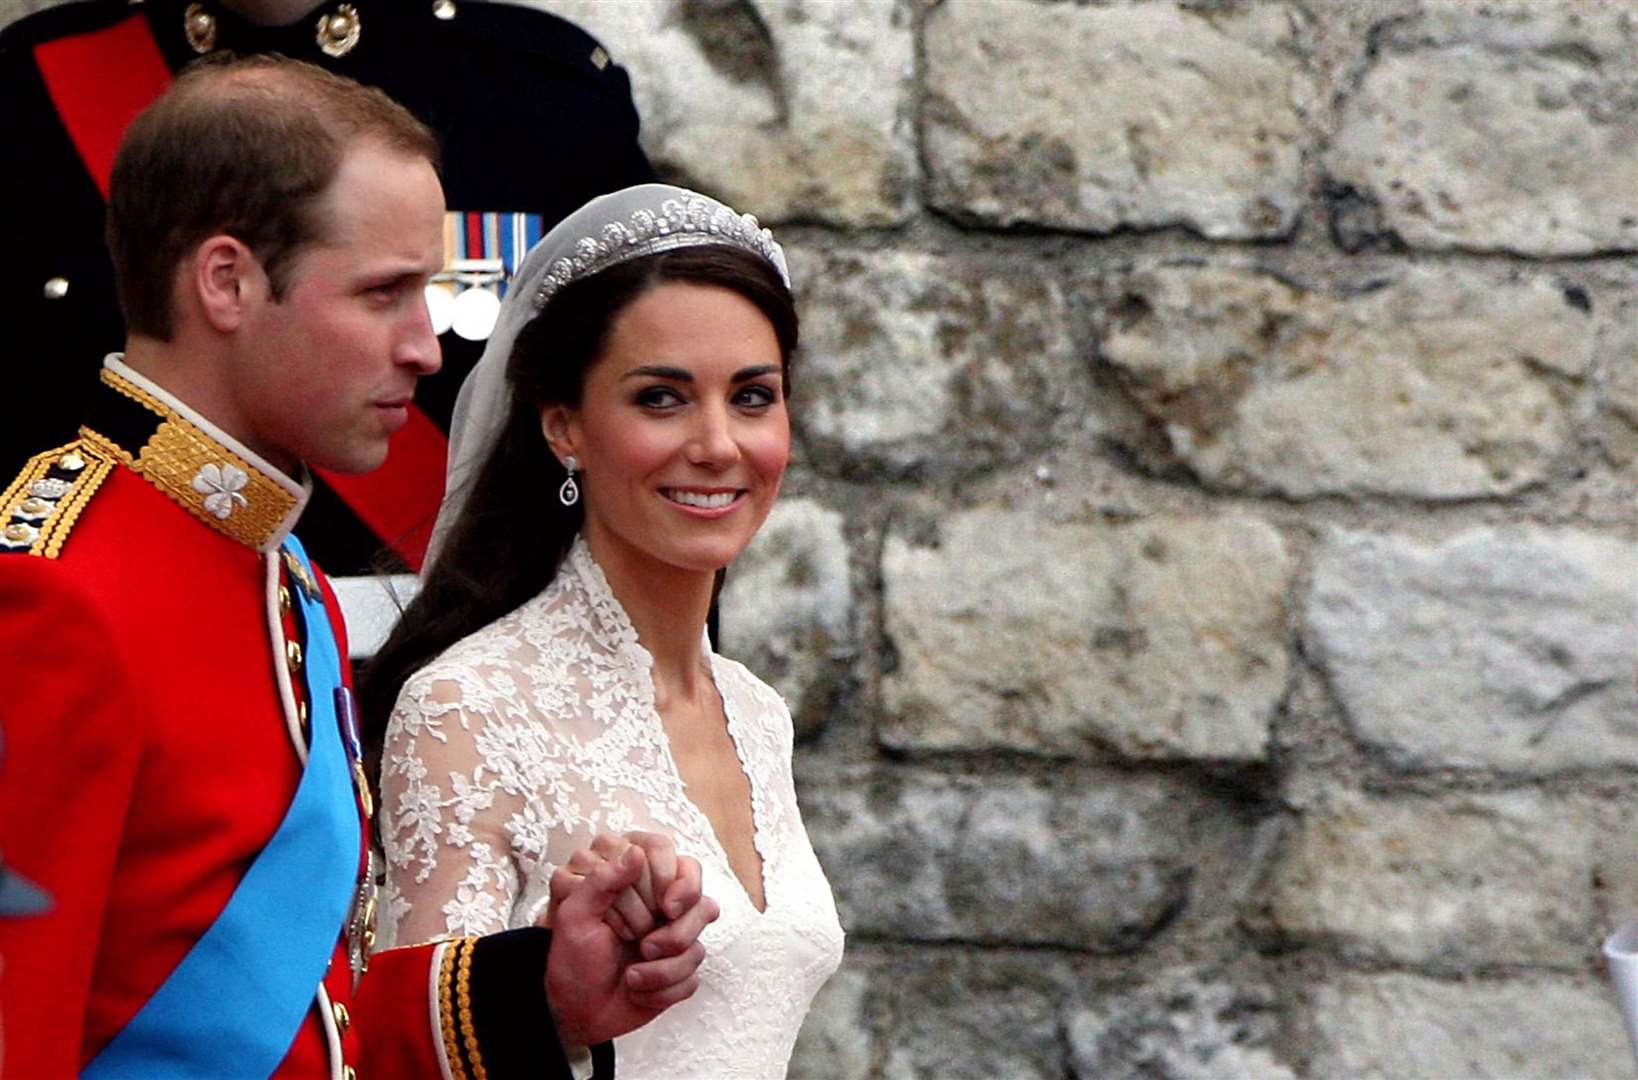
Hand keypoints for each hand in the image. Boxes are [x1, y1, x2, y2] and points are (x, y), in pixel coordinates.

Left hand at [543, 840, 719, 1045]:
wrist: (576, 1011)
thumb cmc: (571, 960)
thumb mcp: (576, 916)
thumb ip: (602, 880)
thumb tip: (637, 851)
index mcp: (635, 884)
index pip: (679, 864)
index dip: (672, 884)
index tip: (661, 907)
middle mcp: (660, 907)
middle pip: (698, 904)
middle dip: (670, 933)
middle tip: (635, 942)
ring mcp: (673, 939)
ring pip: (697, 945)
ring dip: (662, 969)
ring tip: (631, 977)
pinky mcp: (679, 971)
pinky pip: (692, 977)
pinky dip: (663, 991)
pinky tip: (639, 992)